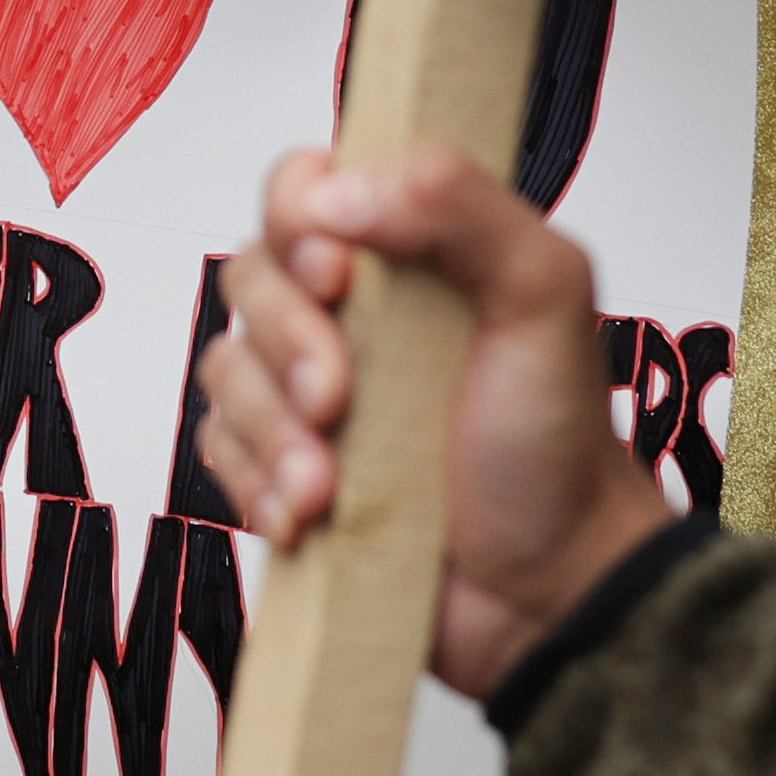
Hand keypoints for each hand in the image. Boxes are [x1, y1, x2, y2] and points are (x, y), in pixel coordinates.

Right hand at [194, 141, 668, 700]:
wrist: (548, 590)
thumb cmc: (556, 441)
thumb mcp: (544, 293)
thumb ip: (461, 206)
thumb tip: (339, 191)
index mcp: (408, 248)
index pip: (305, 186)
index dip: (297, 218)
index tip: (339, 275)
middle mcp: (352, 310)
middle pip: (251, 274)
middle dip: (285, 338)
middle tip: (338, 397)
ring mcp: (310, 391)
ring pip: (227, 369)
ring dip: (272, 429)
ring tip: (328, 483)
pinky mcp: (283, 465)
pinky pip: (220, 451)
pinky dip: (256, 484)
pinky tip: (309, 514)